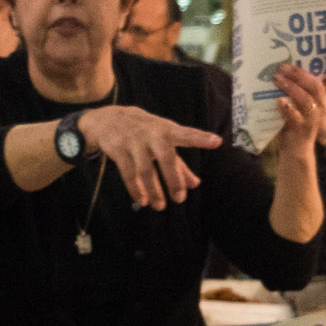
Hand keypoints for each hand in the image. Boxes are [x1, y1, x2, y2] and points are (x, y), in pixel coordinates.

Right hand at [77, 106, 221, 209]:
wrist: (109, 119)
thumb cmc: (144, 132)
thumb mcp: (162, 142)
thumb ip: (179, 164)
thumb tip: (195, 184)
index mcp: (167, 130)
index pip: (186, 134)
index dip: (201, 138)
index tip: (217, 141)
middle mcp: (152, 134)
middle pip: (166, 157)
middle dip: (173, 179)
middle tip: (179, 199)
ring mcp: (134, 141)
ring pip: (145, 169)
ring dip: (154, 189)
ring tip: (160, 206)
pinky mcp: (118, 149)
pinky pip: (128, 173)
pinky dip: (136, 188)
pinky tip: (143, 200)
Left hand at [273, 47, 325, 162]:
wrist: (294, 148)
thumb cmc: (293, 119)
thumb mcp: (298, 101)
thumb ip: (295, 85)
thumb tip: (280, 63)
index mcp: (323, 96)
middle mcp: (322, 106)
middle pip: (317, 86)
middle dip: (300, 74)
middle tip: (282, 67)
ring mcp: (313, 118)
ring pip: (306, 99)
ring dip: (291, 87)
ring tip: (276, 79)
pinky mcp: (302, 129)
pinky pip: (296, 116)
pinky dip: (287, 108)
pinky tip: (278, 101)